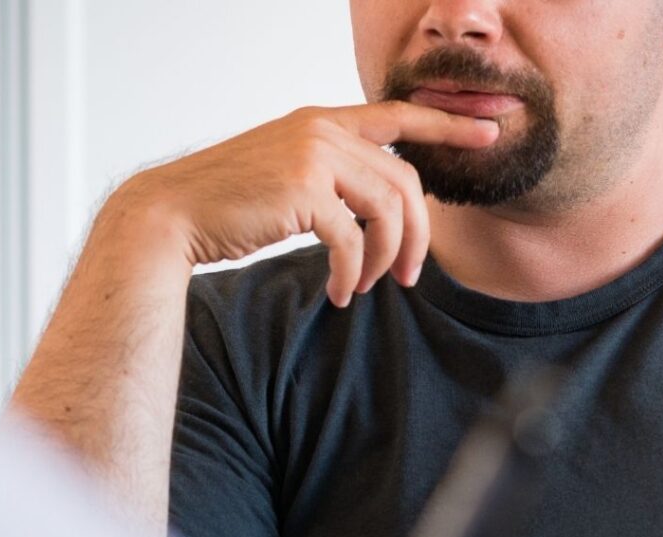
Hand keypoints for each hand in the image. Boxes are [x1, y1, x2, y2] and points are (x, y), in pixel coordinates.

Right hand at [118, 102, 498, 306]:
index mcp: (322, 121)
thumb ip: (330, 176)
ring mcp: (312, 155)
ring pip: (387, 211)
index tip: (488, 130)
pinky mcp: (302, 191)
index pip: (399, 115)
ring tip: (372, 287)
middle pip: (406, 180)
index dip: (448, 124)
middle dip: (420, 235)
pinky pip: (353, 241)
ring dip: (387, 259)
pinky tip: (343, 295)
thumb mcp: (285, 174)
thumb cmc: (228, 203)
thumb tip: (373, 207)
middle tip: (411, 276)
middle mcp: (322, 129)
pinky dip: (354, 275)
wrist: (174, 213)